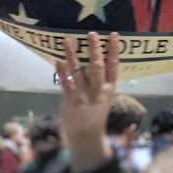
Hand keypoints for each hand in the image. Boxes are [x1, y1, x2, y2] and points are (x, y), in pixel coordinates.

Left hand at [57, 32, 117, 172]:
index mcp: (110, 90)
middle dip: (95, 49)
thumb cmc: (96, 118)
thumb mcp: (107, 101)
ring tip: (68, 40)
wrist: (86, 138)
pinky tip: (57, 60)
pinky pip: (65, 83)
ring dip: (73, 55)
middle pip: (98, 66)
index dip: (114, 50)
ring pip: (79, 72)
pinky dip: (61, 71)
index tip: (113, 35)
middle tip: (92, 34)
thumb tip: (110, 81)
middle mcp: (98, 91)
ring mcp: (84, 95)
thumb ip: (105, 84)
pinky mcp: (70, 100)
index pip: (114, 66)